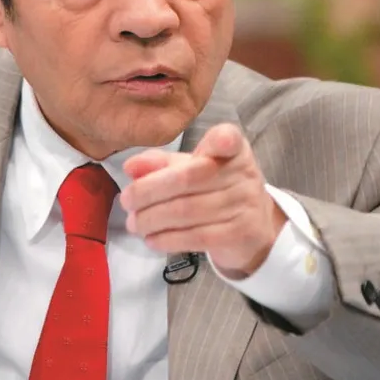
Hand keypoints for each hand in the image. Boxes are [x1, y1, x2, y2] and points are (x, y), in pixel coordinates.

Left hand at [121, 123, 286, 275]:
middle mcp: (243, 174)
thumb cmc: (215, 190)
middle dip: (148, 191)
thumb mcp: (191, 170)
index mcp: (232, 150)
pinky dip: (167, 239)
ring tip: (134, 223)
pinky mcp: (239, 234)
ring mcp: (243, 205)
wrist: (252, 228)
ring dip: (152, 219)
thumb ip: (161, 165)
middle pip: (187, 179)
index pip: (230, 140)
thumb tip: (130, 167)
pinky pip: (196, 236)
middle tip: (126, 201)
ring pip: (187, 211)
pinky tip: (151, 239)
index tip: (220, 143)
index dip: (224, 140)